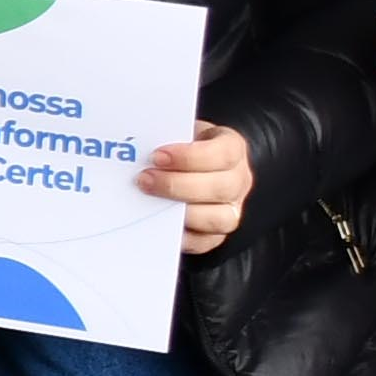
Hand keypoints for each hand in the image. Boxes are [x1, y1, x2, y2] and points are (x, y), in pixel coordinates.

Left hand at [140, 121, 254, 256]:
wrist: (184, 166)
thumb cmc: (180, 147)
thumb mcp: (178, 133)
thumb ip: (167, 138)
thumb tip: (137, 148)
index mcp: (232, 149)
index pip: (224, 153)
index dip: (191, 157)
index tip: (157, 156)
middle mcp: (238, 181)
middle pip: (221, 188)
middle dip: (178, 185)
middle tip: (144, 179)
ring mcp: (232, 209)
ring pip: (219, 218)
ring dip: (181, 212)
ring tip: (149, 201)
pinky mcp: (217, 234)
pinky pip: (204, 242)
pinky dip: (182, 236)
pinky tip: (158, 224)